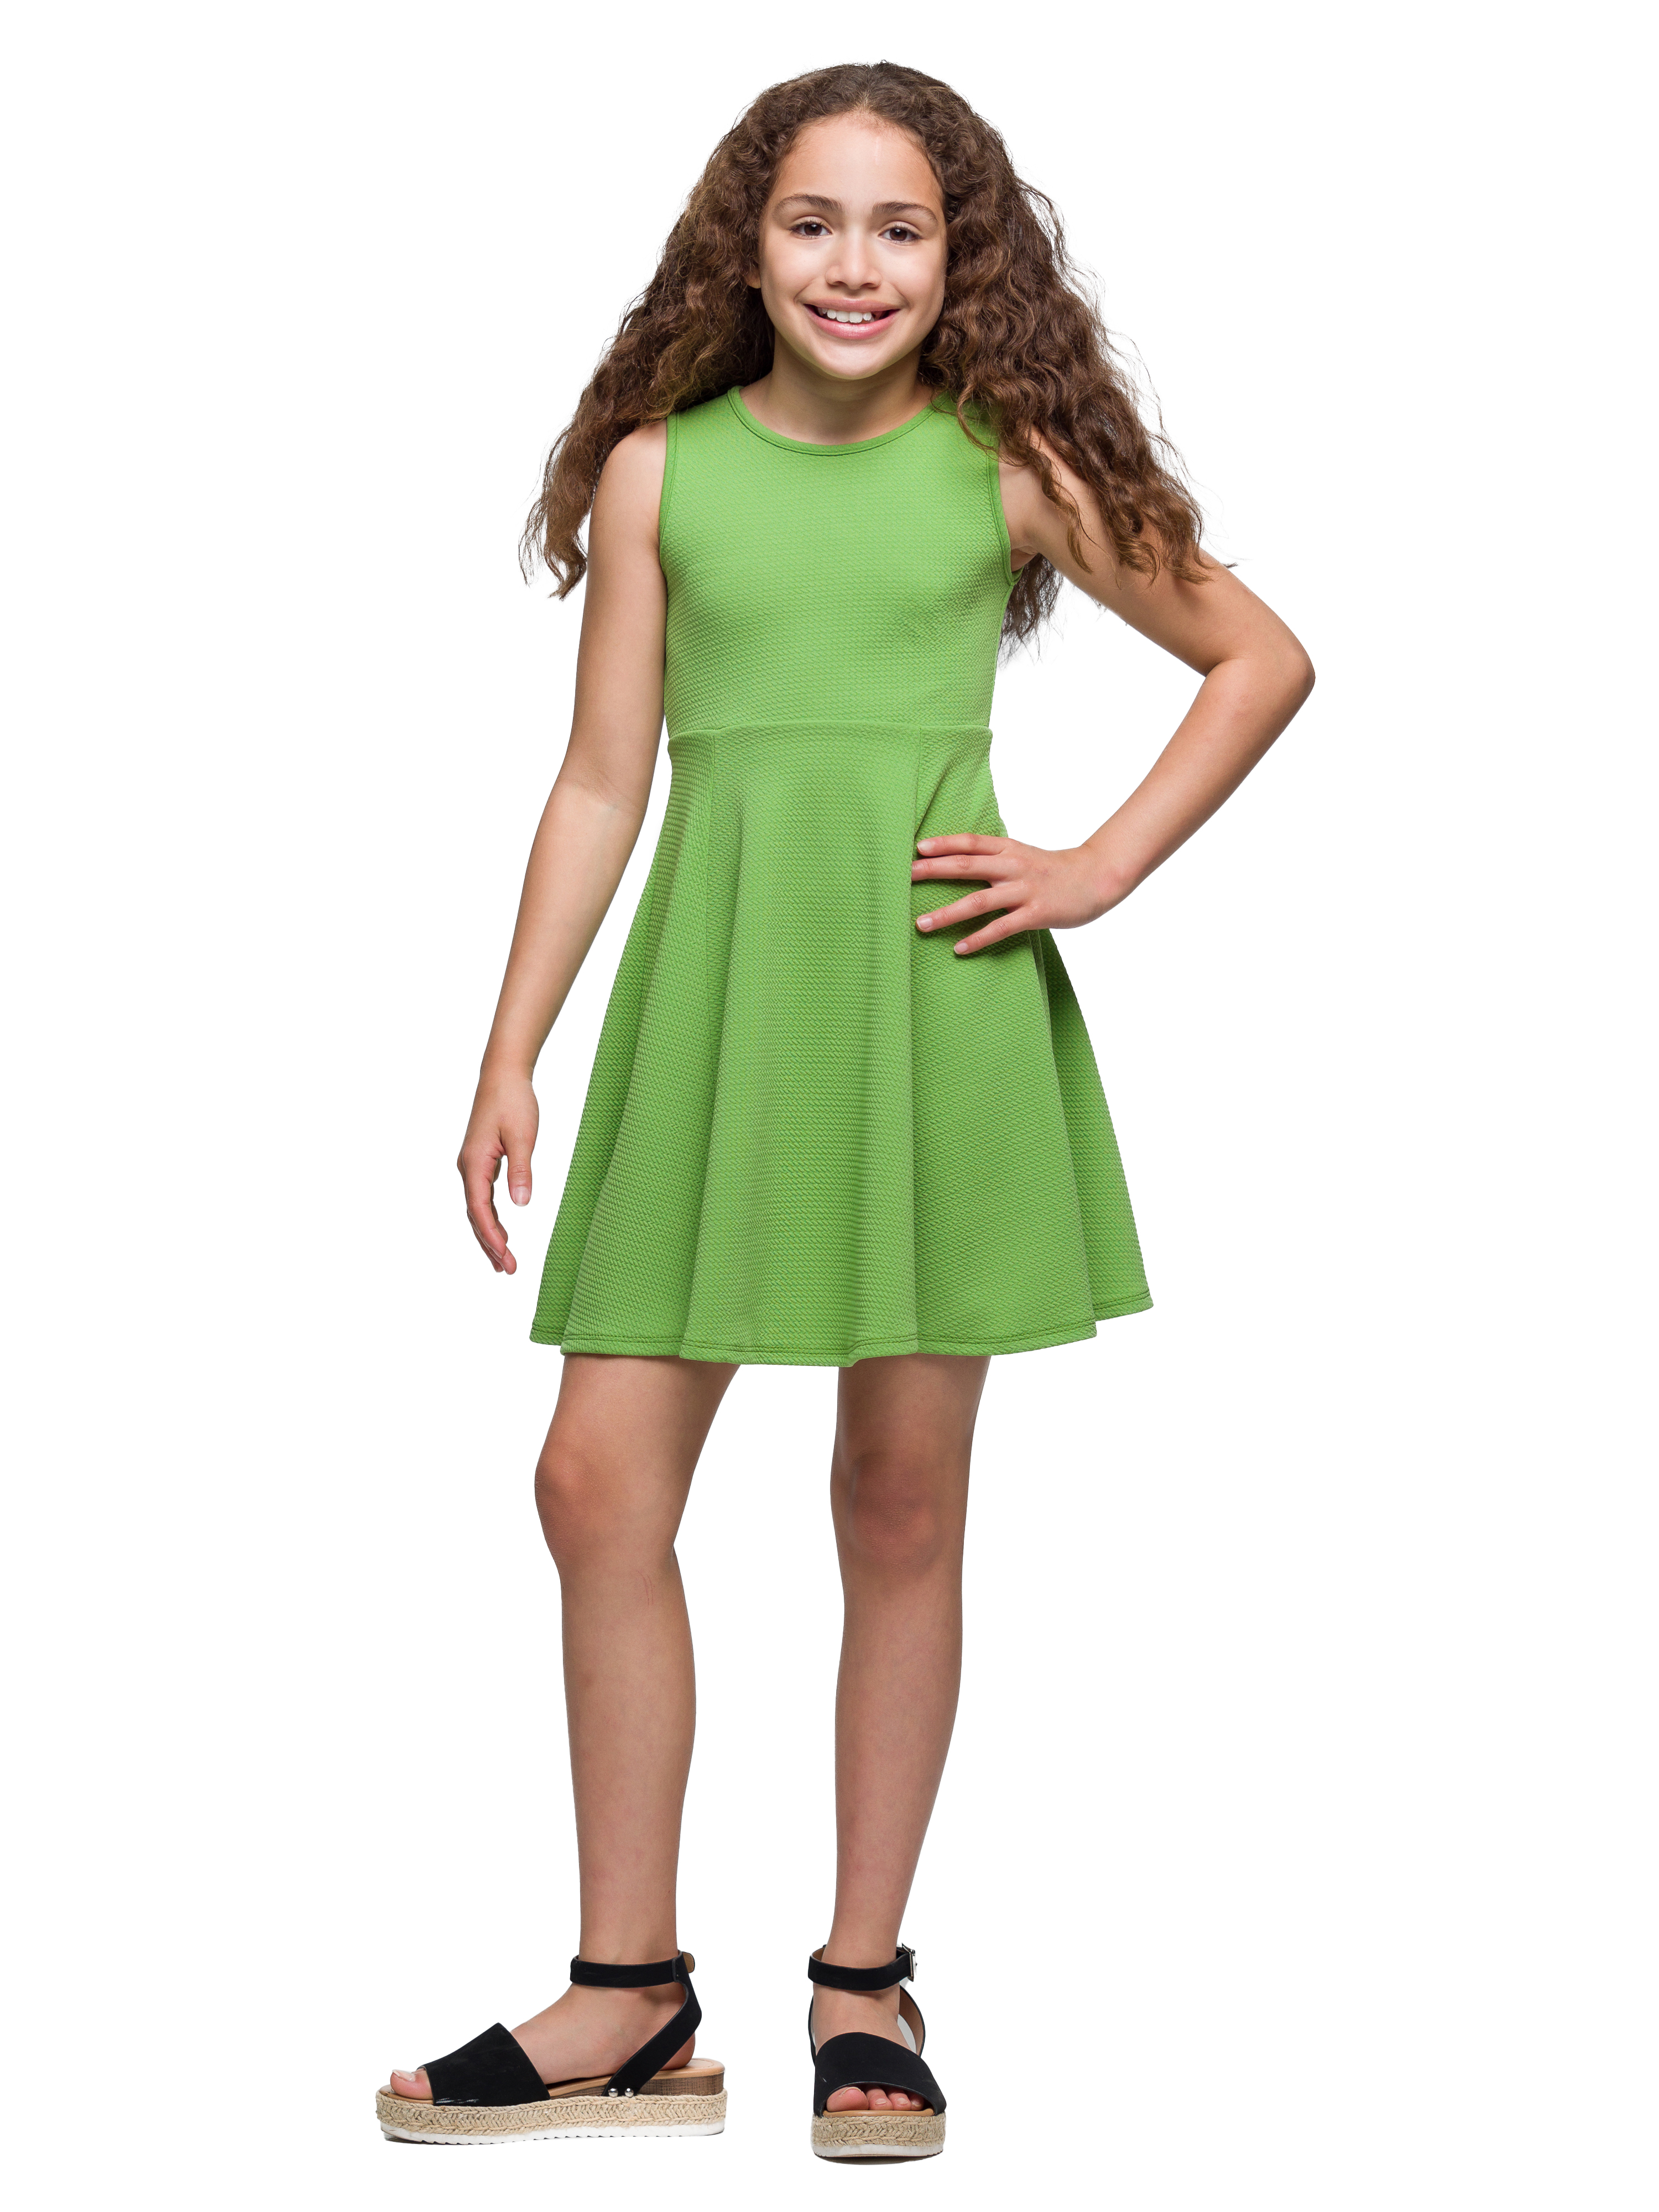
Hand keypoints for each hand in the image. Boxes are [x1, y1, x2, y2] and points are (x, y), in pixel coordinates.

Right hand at [458, 1071, 539, 1273]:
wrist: (502, 1075)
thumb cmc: (513, 1101)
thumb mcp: (523, 1136)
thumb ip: (521, 1170)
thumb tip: (521, 1204)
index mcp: (474, 1163)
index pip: (479, 1208)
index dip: (491, 1236)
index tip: (504, 1257)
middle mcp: (467, 1167)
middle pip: (475, 1215)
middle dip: (490, 1245)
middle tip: (509, 1270)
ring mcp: (472, 1165)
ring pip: (477, 1209)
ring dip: (489, 1235)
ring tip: (504, 1262)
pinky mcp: (480, 1162)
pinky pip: (481, 1198)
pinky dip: (490, 1218)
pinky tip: (500, 1233)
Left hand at [910, 833, 1121, 954]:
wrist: (1097, 877)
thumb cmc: (1054, 870)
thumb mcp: (1023, 856)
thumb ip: (995, 857)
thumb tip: (961, 861)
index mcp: (1009, 849)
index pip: (971, 843)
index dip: (944, 844)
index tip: (917, 848)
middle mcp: (1013, 866)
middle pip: (967, 866)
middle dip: (934, 871)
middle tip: (905, 878)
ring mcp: (1025, 890)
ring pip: (979, 901)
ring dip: (947, 913)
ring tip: (921, 924)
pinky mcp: (1036, 913)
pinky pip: (1002, 928)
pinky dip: (978, 938)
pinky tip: (959, 948)